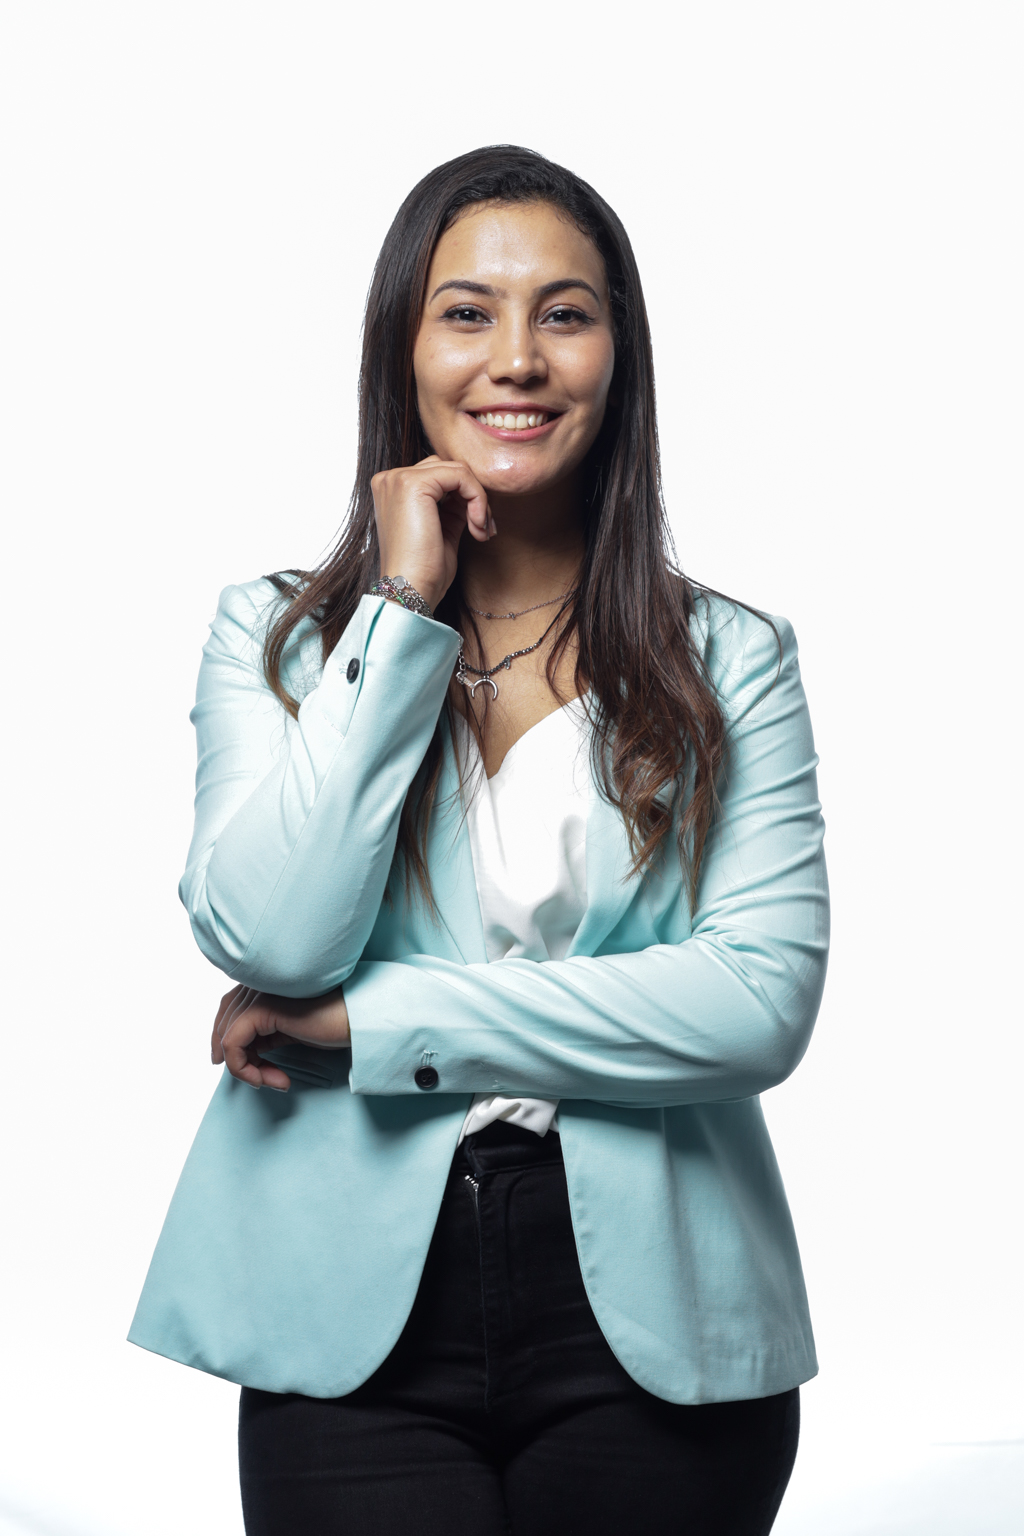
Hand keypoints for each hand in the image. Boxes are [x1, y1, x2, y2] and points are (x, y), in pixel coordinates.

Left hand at [212, 983, 350, 1090]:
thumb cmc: (332, 1024)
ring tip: (274, 1082)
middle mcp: (258, 983)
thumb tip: (237, 1053)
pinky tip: (269, 1079)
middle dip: (239, 1061)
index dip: (224, 1043)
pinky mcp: (262, 1008)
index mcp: (263, 984)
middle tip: (264, 1082)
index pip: (227, 1011)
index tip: (243, 1069)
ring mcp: (259, 993)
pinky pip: (233, 1044)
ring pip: (226, 1039)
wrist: (357, 1020)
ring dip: (246, 1070)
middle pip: (223, 1025)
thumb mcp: (289, 1029)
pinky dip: (243, 1068)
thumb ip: (264, 1032)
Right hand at [371, 455, 495, 611]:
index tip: (479, 526)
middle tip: (483, 528)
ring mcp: (398, 478)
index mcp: (392, 489)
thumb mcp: (442, 529)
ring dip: (478, 499)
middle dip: (474, 496)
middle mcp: (390, 479)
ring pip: (457, 470)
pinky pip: (461, 476)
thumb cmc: (423, 570)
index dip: (465, 496)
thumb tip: (473, 492)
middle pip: (448, 468)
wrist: (410, 590)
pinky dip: (477, 499)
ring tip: (479, 530)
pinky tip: (476, 525)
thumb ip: (453, 505)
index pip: (439, 474)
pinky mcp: (412, 483)